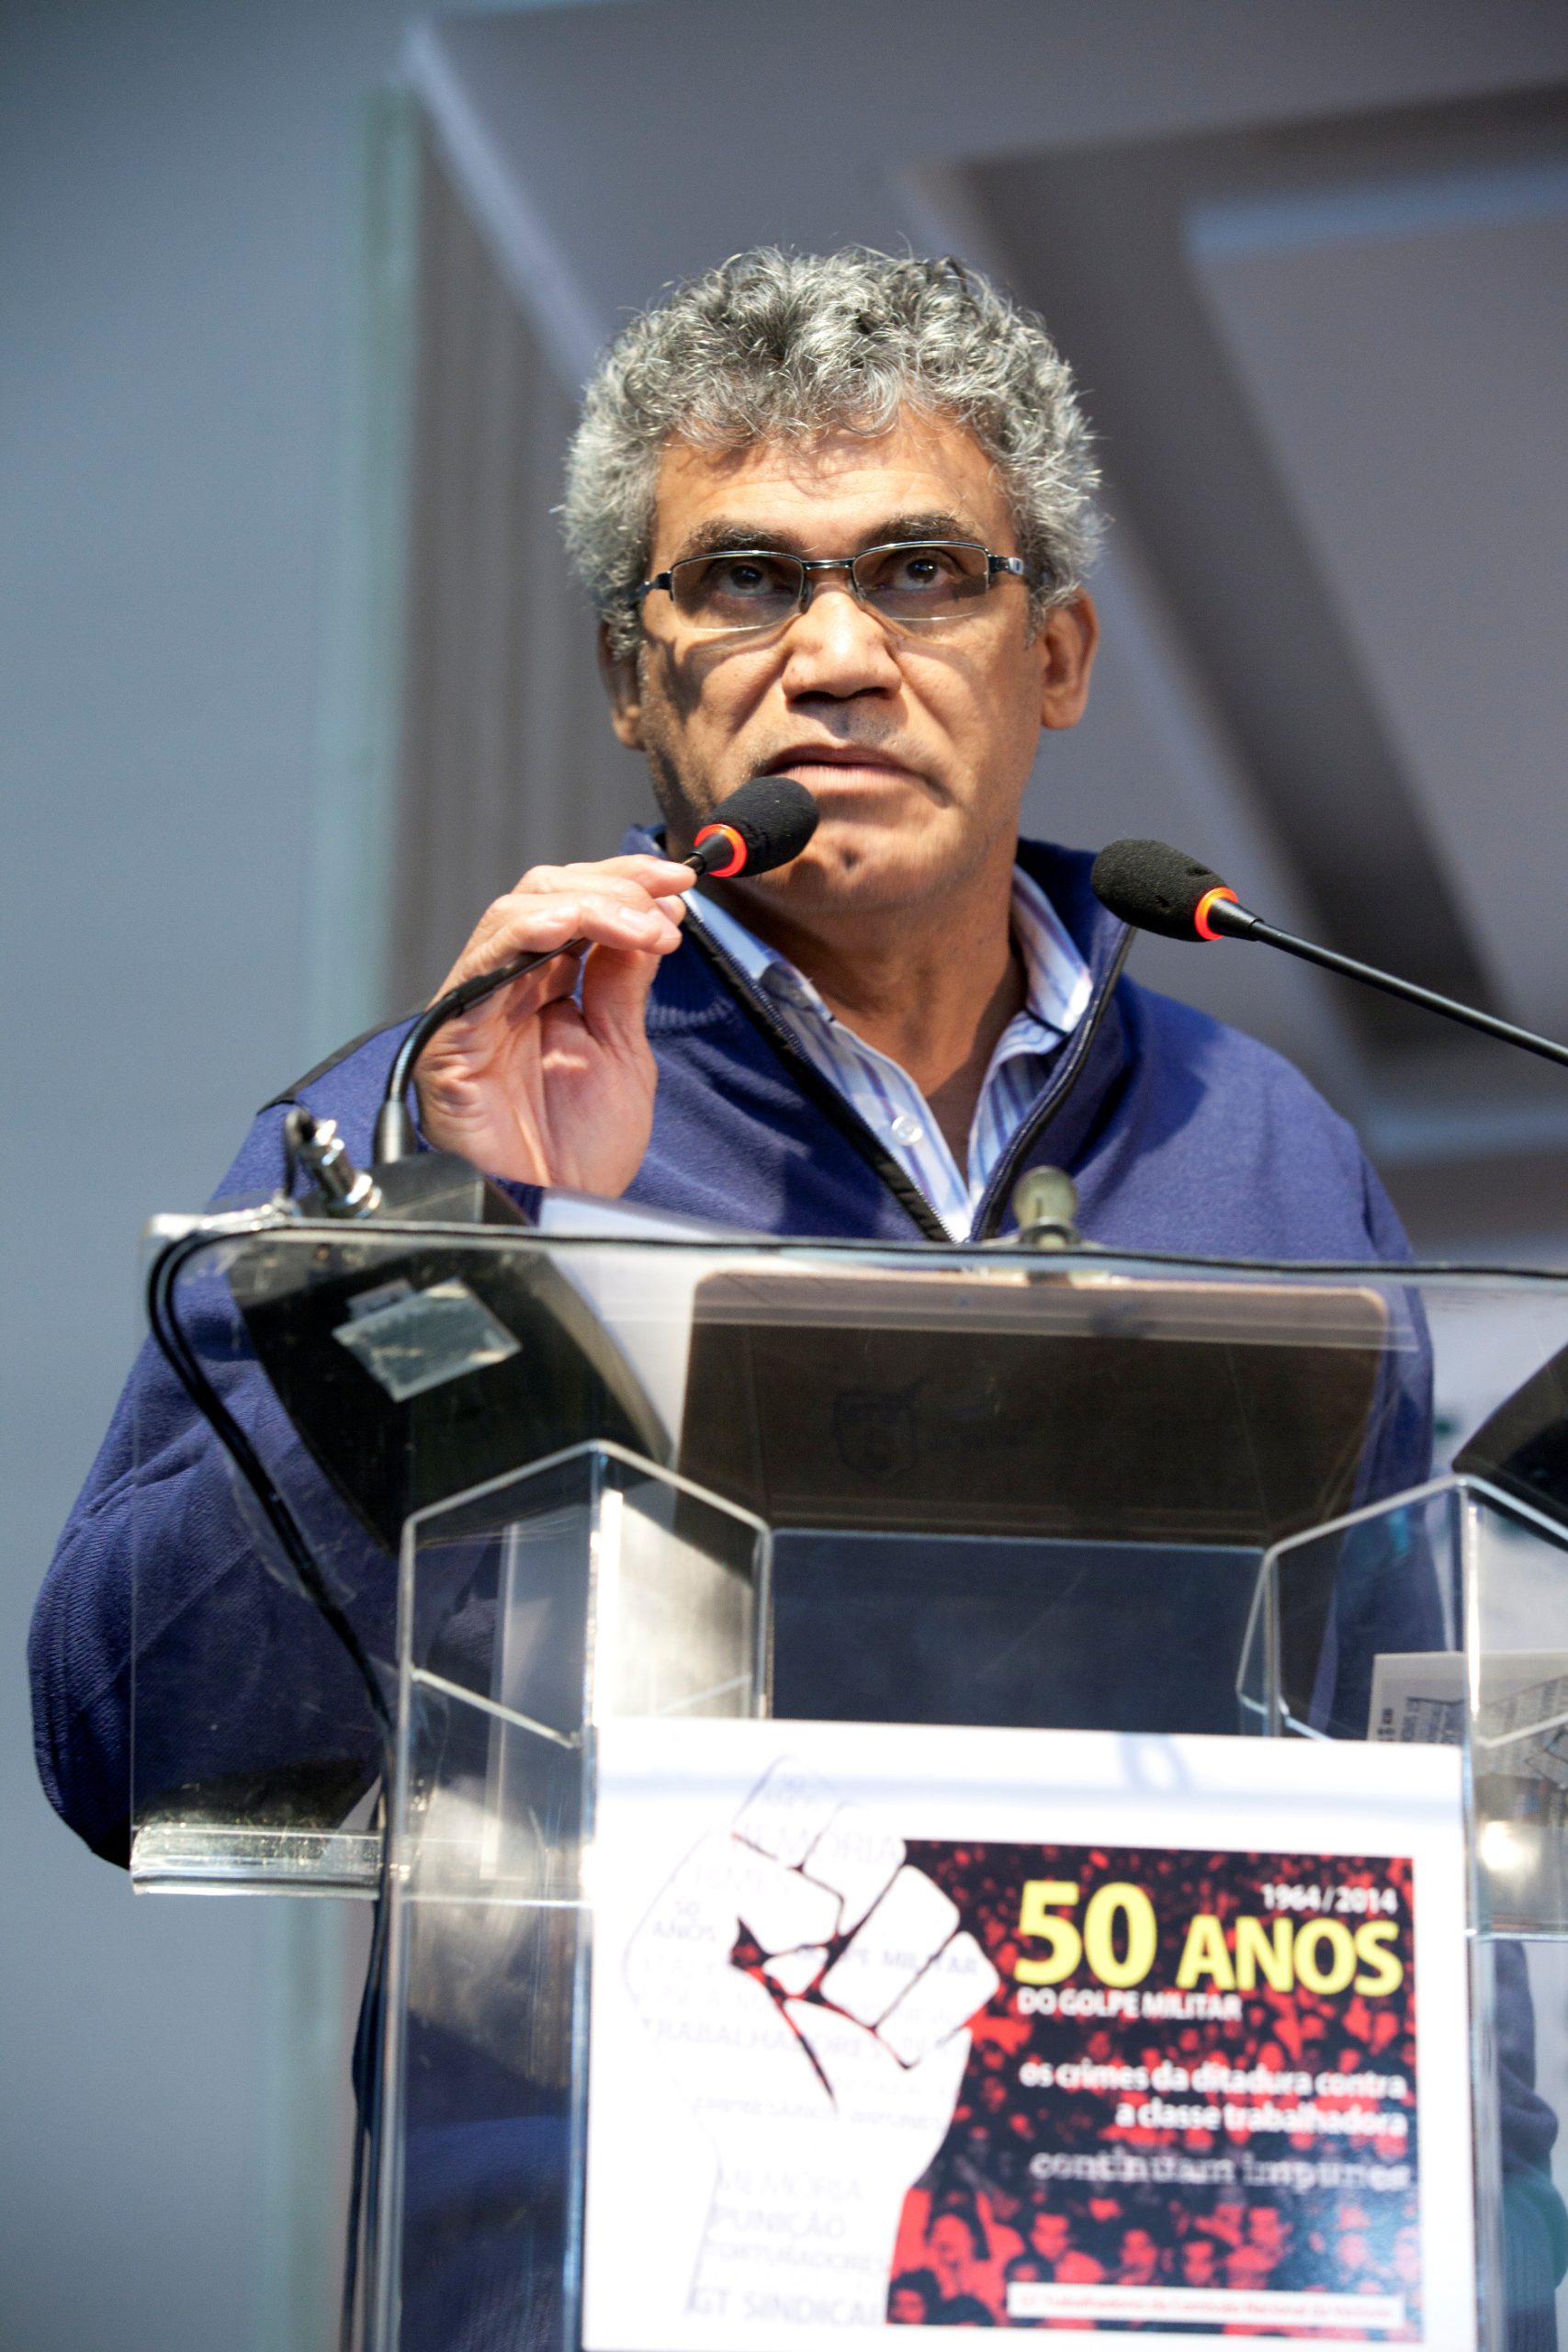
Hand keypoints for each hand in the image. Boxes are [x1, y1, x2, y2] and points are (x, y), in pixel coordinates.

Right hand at [412, 854, 692, 1192]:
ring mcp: (476, 1006)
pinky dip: (541, 927)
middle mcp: (506, 991)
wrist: (553, 1215)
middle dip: (613, 884)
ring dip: (591, 904)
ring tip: (646, 926)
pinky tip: (589, 928)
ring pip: (517, 912)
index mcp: (544, 994)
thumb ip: (623, 983)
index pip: (576, 909)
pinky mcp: (453, 1030)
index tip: (681, 884)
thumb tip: (648, 915)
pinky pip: (488, 956)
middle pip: (544, 894)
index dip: (626, 887)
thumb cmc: (579, 1156)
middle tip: (668, 898)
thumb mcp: (622, 1052)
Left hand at [625, 1759, 999, 2328]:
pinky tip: (886, 2053)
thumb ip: (710, 1878)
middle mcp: (841, 1893)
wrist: (798, 2174)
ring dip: (866, 1981)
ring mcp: (900, 1939)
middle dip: (826, 1912)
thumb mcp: (667, 1964)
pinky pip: (966, 1965)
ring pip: (921, 1899)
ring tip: (834, 2022)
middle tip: (791, 1974)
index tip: (754, 1926)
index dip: (784, 1842)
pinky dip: (919, 2022)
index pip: (798, 1789)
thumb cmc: (726, 2071)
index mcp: (773, 1871)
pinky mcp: (951, 1991)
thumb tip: (821, 1895)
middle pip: (868, 1831)